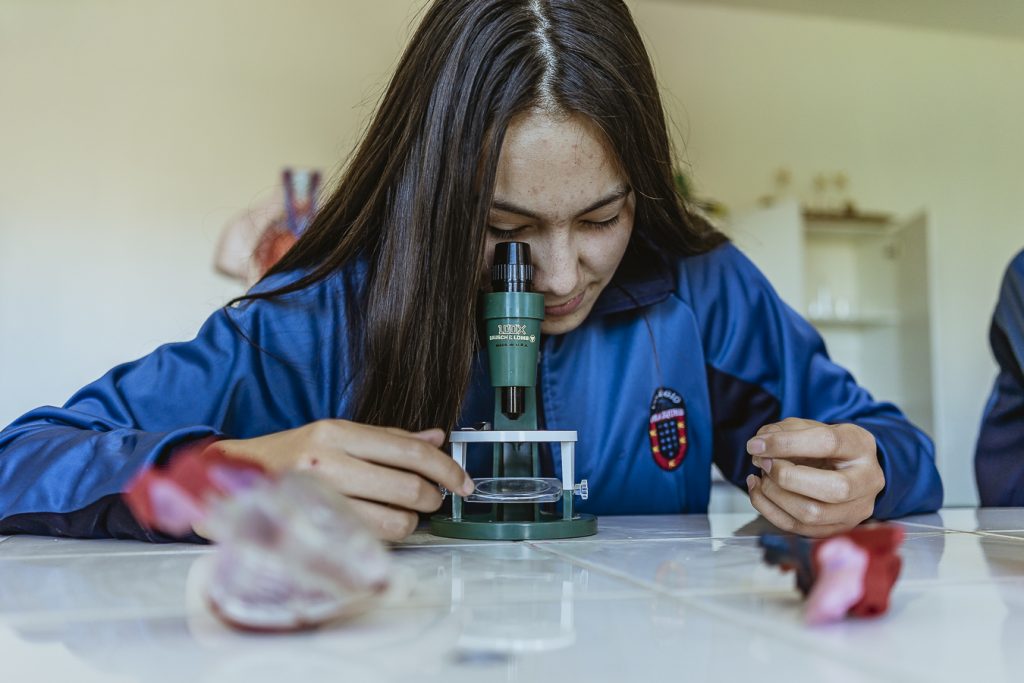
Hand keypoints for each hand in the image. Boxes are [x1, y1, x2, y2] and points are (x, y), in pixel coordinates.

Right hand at [215, 420, 473, 540]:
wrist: (227, 481)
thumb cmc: (286, 457)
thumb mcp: (334, 435)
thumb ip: (387, 438)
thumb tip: (436, 437)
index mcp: (337, 432)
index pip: (410, 451)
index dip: (446, 469)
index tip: (462, 482)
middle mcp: (327, 462)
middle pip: (408, 487)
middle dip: (432, 497)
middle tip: (431, 498)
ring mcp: (317, 499)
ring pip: (394, 520)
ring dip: (410, 522)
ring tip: (401, 513)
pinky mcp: (311, 530)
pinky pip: (369, 541)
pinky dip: (385, 537)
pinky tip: (377, 526)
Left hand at [744, 418, 884, 536]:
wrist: (847, 468)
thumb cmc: (827, 447)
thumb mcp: (810, 427)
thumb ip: (784, 431)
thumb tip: (758, 446)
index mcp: (860, 446)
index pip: (827, 443)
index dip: (786, 444)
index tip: (756, 444)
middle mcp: (866, 482)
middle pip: (832, 489)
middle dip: (785, 476)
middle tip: (763, 462)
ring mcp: (855, 510)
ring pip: (812, 514)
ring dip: (774, 495)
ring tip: (762, 476)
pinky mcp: (837, 528)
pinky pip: (797, 528)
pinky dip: (769, 510)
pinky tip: (759, 491)